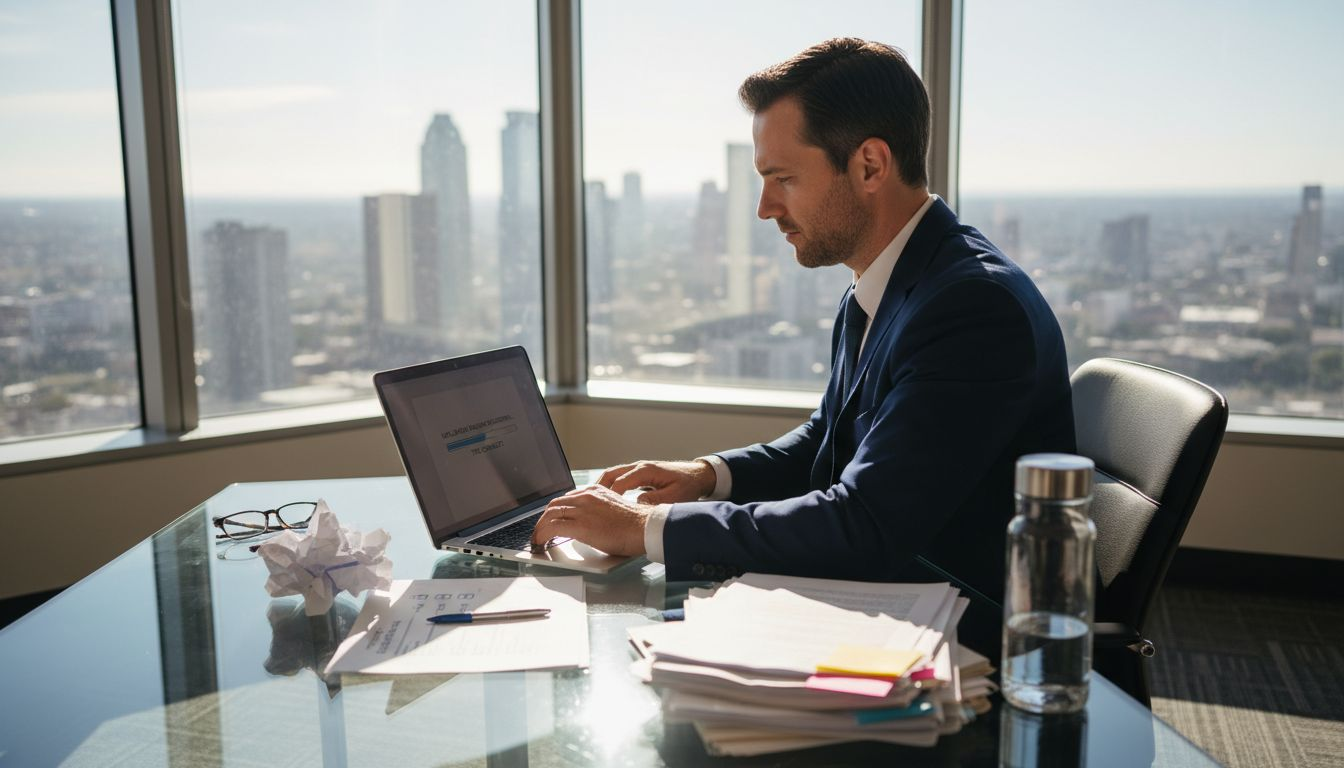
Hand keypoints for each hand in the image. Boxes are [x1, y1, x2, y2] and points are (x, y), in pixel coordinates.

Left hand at [530, 485, 651, 555]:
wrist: (645, 527)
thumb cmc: (636, 524)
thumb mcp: (614, 509)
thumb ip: (599, 511)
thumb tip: (589, 524)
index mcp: (595, 491)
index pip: (567, 498)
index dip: (556, 511)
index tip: (552, 520)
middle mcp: (586, 496)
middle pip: (554, 505)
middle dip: (544, 519)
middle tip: (541, 531)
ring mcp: (582, 509)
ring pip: (550, 515)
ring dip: (540, 528)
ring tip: (538, 540)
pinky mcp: (580, 525)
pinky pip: (552, 528)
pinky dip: (542, 536)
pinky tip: (542, 543)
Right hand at [597, 459, 715, 503]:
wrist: (698, 475)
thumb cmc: (688, 486)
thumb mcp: (674, 497)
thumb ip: (655, 500)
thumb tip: (635, 505)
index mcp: (646, 471)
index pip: (620, 483)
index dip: (609, 497)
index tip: (599, 510)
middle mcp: (639, 466)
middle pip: (610, 474)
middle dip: (597, 489)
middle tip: (586, 503)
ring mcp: (638, 468)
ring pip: (612, 474)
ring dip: (601, 486)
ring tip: (590, 501)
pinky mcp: (640, 473)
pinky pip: (618, 477)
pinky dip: (609, 486)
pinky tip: (604, 498)